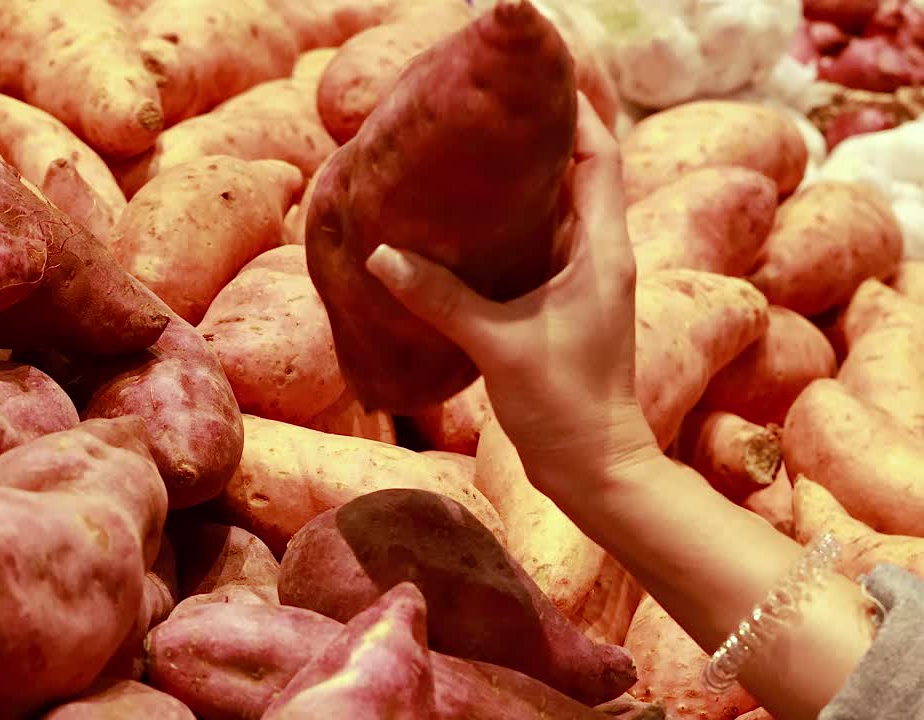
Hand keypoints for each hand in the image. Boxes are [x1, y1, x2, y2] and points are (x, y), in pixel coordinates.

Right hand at [365, 94, 658, 488]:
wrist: (593, 466)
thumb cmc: (562, 403)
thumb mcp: (496, 344)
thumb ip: (439, 296)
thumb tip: (381, 254)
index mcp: (602, 250)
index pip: (599, 157)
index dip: (575, 113)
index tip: (533, 84)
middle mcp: (599, 256)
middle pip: (580, 174)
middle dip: (540, 138)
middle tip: (485, 113)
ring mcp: (583, 282)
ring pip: (557, 211)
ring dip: (523, 182)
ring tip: (471, 154)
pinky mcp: (562, 307)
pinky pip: (538, 247)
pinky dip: (509, 226)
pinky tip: (466, 226)